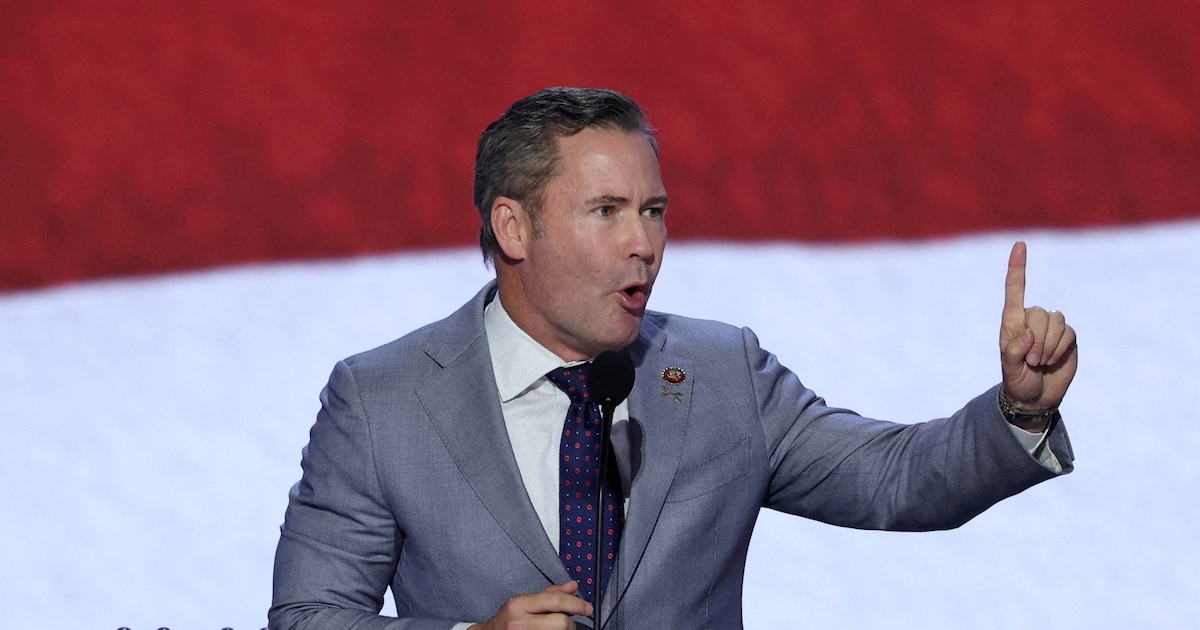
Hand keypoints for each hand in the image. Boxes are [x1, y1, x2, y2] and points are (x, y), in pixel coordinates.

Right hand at [468, 581, 591, 629]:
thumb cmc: (507, 621)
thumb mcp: (524, 603)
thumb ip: (549, 594)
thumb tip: (573, 586)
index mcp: (519, 605)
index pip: (554, 601)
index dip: (576, 604)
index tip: (587, 608)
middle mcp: (520, 622)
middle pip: (561, 623)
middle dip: (569, 623)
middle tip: (568, 623)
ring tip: (555, 628)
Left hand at [999, 242, 1077, 423]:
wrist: (1036, 397)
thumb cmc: (1017, 381)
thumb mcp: (1009, 370)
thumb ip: (1013, 352)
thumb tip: (1027, 332)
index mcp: (1012, 322)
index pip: (1014, 290)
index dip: (1017, 267)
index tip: (1020, 244)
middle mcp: (1031, 320)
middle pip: (1040, 313)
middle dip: (1037, 340)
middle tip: (1031, 360)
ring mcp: (1051, 328)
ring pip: (1057, 321)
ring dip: (1049, 346)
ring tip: (1040, 362)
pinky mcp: (1068, 337)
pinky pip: (1069, 333)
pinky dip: (1060, 349)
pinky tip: (1053, 361)